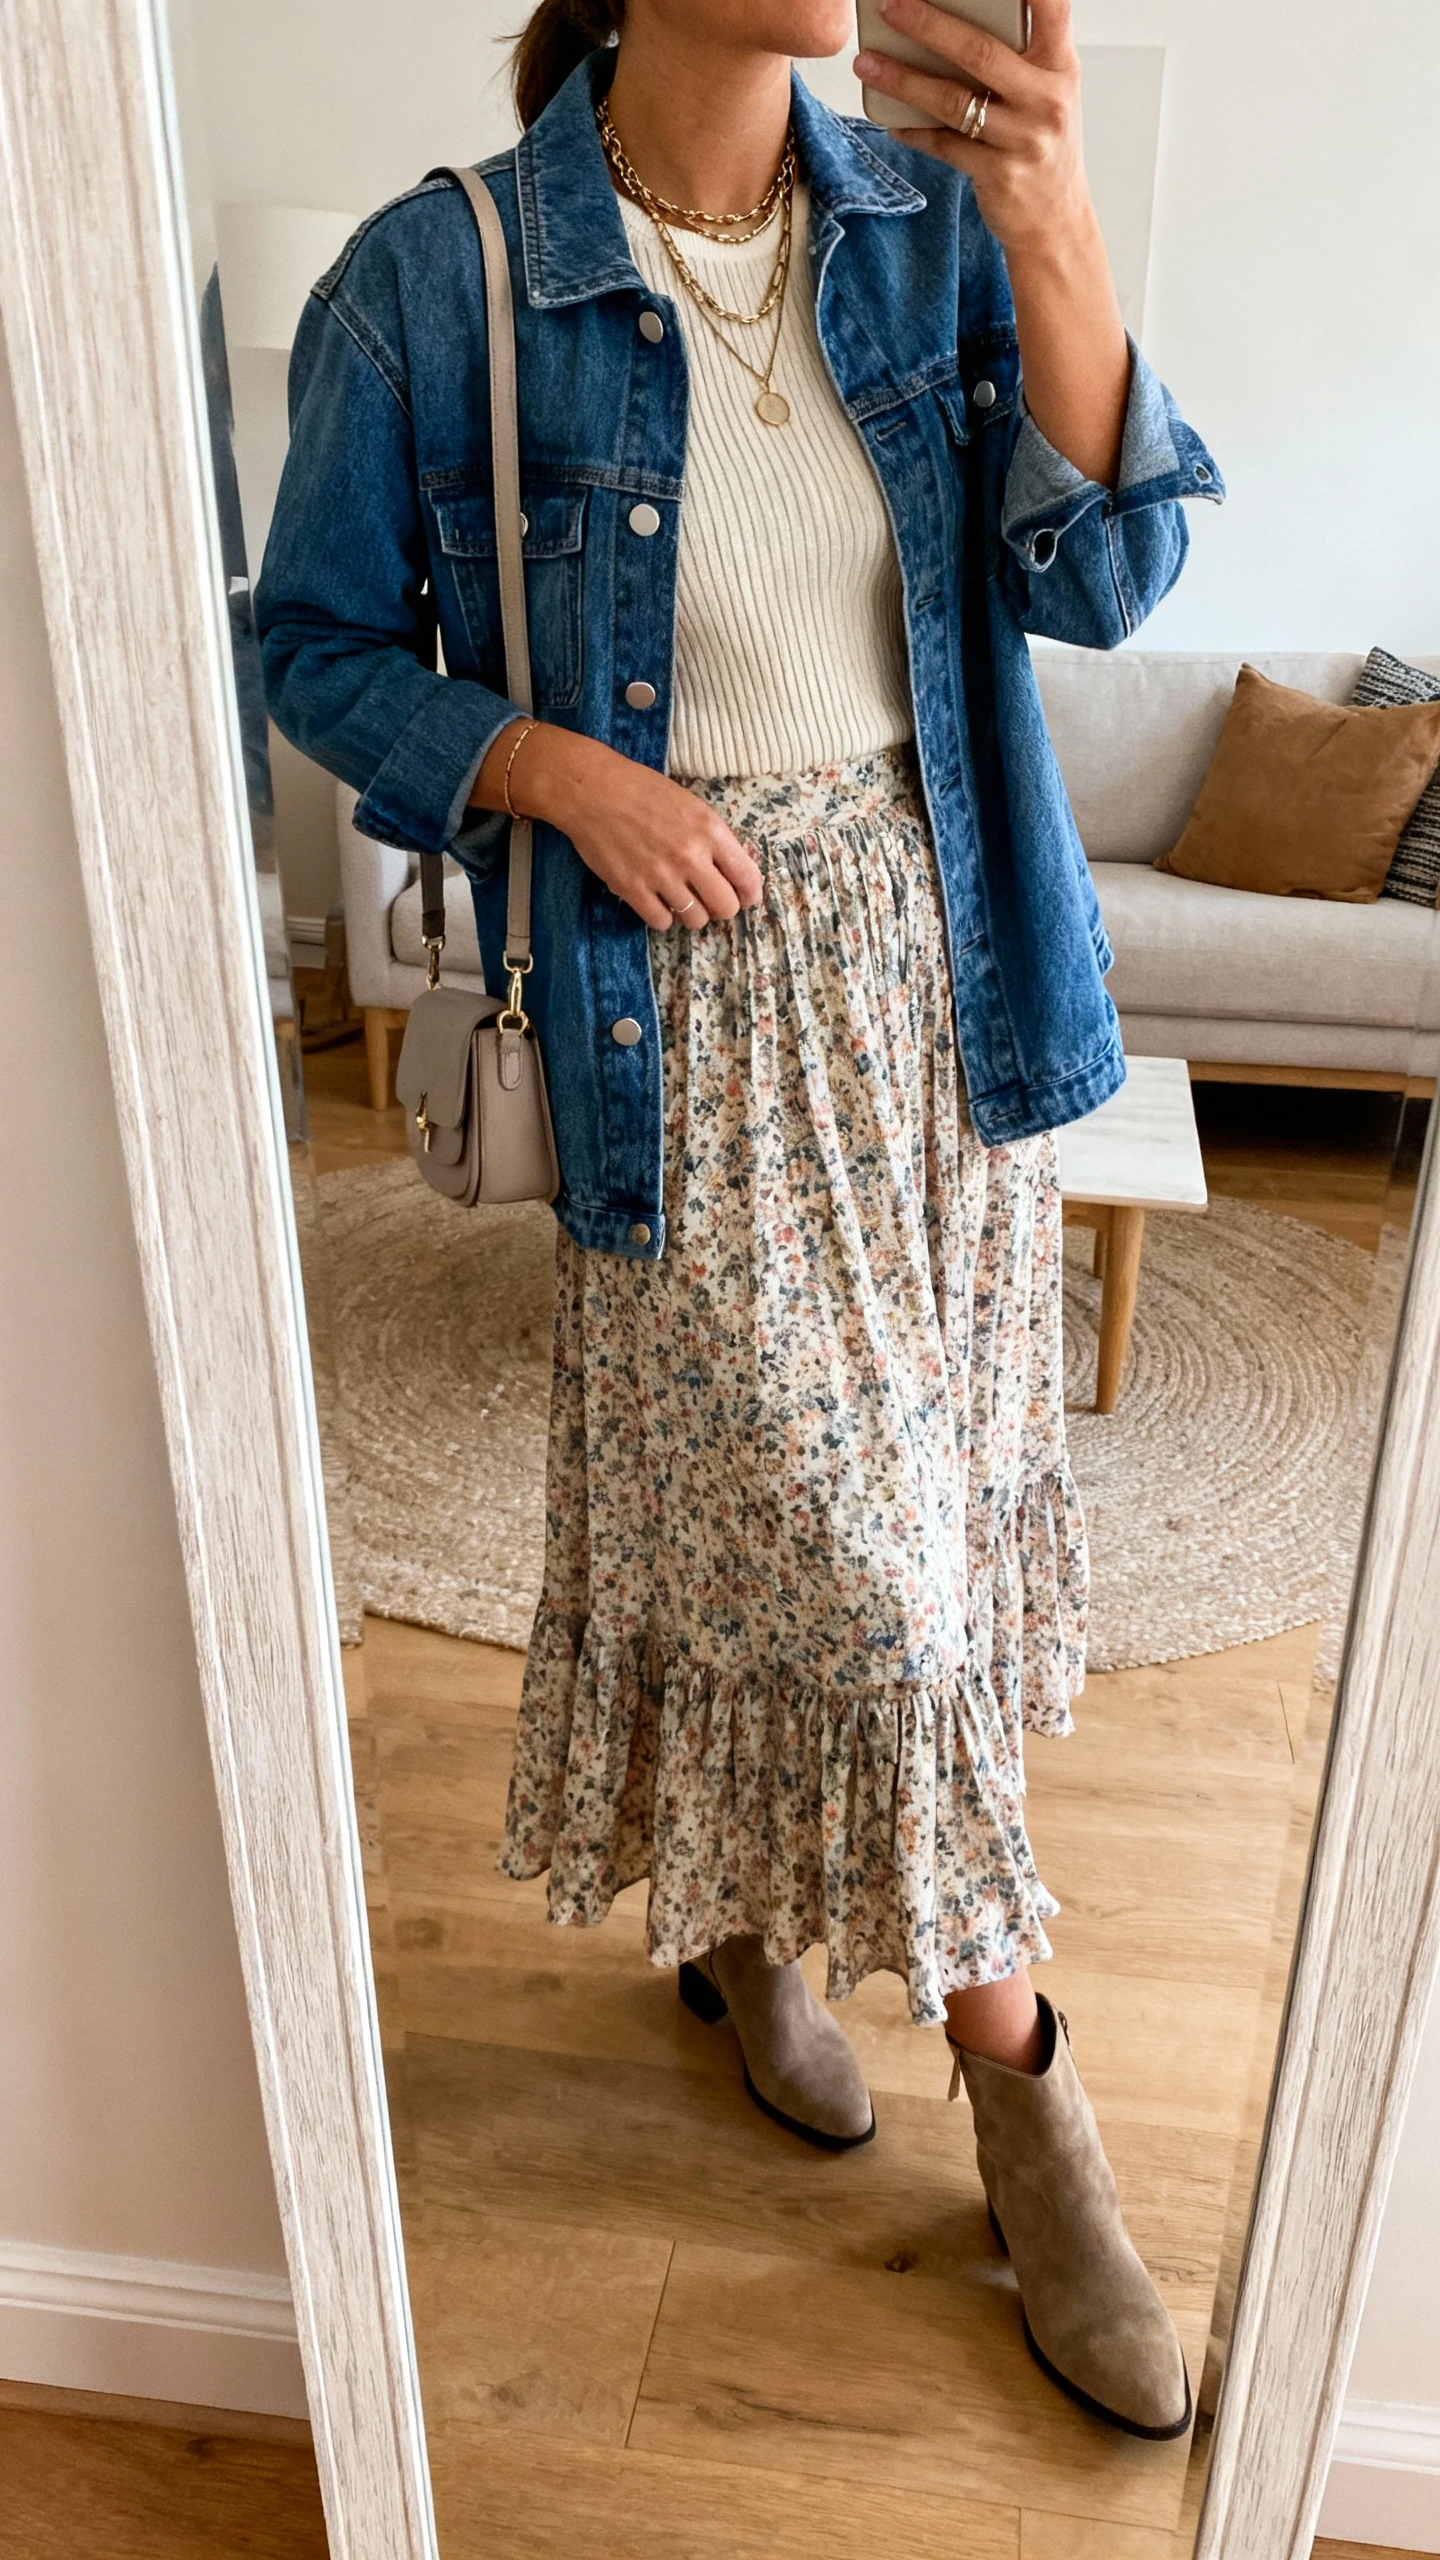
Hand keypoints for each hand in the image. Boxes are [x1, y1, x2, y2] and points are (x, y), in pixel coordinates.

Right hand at [472, 721, 763, 931]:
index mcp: (709, 830)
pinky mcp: (632, 889)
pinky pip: (661, 922)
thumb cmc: (641, 790)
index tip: (745, 897)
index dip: (750, 894)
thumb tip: (735, 868)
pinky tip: (658, 901)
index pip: (747, 878)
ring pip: (696, 920)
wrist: (591, 790)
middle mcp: (690, 856)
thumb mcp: (690, 804)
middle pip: (726, 907)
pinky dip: (663, 917)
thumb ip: (714, 836)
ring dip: (692, 914)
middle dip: (722, 907)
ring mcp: (660, 875)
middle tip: (710, 900)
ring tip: (681, 899)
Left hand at [856, 0, 1091, 258]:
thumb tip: (947, 20)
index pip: (1053, 7)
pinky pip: (944, 145)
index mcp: (1060, 65)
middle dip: (928, 25)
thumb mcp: (1046, 92)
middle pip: (980, 52)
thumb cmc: (1041, 143)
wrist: (1056, 219)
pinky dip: (913, 130)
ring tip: (867, 64)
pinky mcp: (999, 174)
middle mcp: (1047, 99)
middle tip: (891, 7)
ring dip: (903, 80)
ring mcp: (1024, 139)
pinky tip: (890, 120)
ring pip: (953, 101)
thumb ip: (1015, 56)